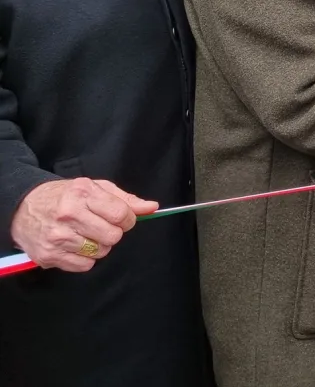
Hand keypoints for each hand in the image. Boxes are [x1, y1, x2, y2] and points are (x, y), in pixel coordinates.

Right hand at [11, 179, 157, 271]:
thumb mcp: (96, 188)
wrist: (23, 208)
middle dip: (113, 232)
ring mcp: (57, 236)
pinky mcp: (49, 255)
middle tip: (102, 226)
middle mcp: (69, 214)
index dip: (128, 219)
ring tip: (86, 234)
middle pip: (113, 236)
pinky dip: (85, 258)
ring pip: (100, 252)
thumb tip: (152, 207)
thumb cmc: (65, 196)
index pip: (121, 214)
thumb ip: (125, 199)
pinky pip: (84, 265)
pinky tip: (75, 245)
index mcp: (83, 193)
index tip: (122, 218)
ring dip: (99, 245)